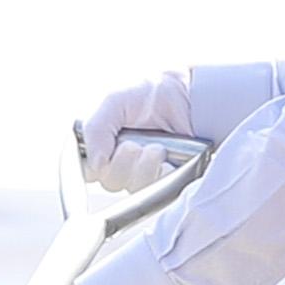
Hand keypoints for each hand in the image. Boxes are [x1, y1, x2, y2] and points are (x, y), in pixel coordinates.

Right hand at [72, 64, 277, 190]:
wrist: (200, 93)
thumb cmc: (161, 93)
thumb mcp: (118, 99)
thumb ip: (96, 128)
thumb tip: (93, 164)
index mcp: (109, 144)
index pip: (85, 168)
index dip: (88, 165)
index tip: (99, 154)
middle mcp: (127, 163)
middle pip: (109, 180)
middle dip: (121, 160)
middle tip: (136, 142)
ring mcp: (150, 176)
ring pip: (131, 187)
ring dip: (143, 166)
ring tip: (159, 146)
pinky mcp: (172, 184)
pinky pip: (157, 192)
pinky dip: (160, 174)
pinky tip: (170, 159)